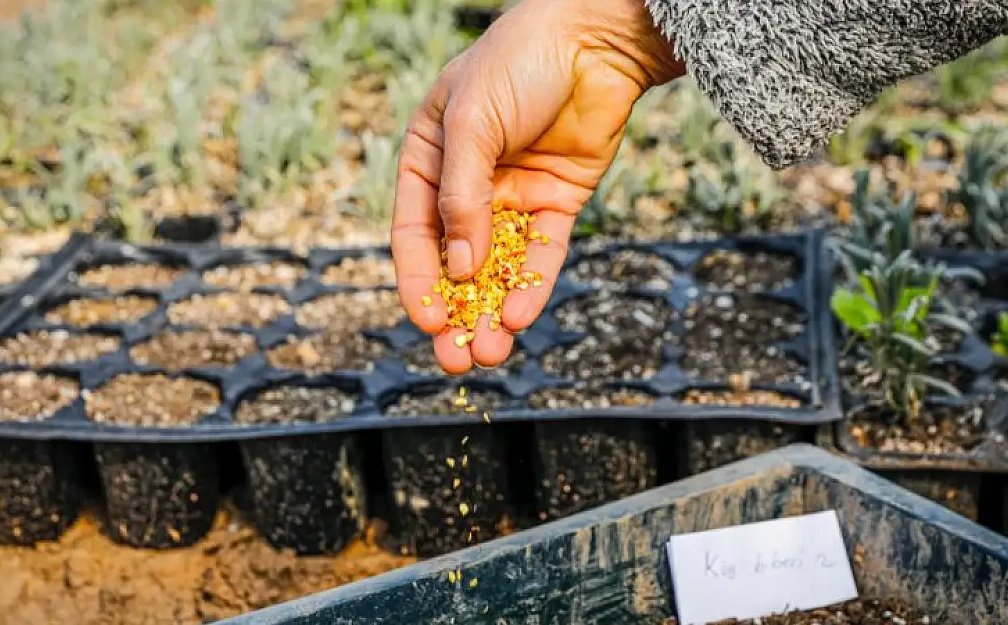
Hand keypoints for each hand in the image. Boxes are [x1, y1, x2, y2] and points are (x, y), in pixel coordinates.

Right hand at [391, 0, 682, 373]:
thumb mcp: (472, 123)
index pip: (413, 234)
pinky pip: (541, 254)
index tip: (426, 324)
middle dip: (455, 313)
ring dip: (492, 312)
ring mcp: (513, 197)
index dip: (418, 282)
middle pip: (455, 263)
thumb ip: (462, 196)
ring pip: (498, 268)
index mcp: (428, 161)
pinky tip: (521, 316)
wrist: (593, 38)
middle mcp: (468, 186)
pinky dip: (532, 285)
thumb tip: (460, 269)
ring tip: (489, 354)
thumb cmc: (517, 63)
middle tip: (456, 361)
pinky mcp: (557, 203)